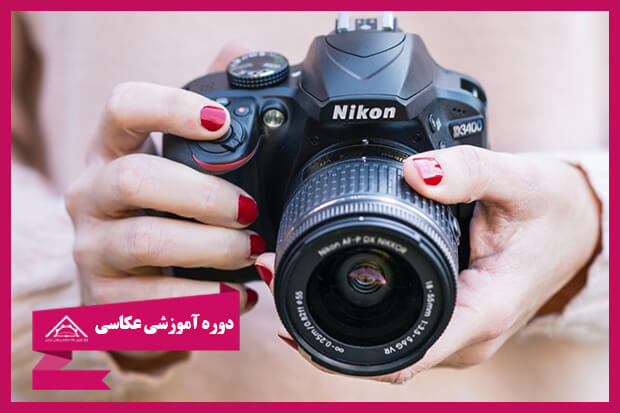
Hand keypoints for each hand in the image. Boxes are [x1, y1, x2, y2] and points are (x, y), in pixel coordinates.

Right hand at [66, 42, 261, 311]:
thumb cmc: (163, 217)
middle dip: (204, 194)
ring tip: (252, 253)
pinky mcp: (105, 300)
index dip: (170, 108)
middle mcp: (90, 196)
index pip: (122, 108)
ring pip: (144, 239)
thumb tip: (242, 53)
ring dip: (211, 246)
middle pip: (136, 178)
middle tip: (251, 210)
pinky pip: (153, 301)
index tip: (223, 124)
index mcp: (111, 152)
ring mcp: (91, 249)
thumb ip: (206, 116)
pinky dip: (204, 300)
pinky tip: (239, 297)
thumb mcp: (177, 166)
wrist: (133, 293)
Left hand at [254, 145, 600, 382]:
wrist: (580, 226)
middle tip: (277, 287)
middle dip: (324, 336)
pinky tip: (329, 292)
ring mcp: (458, 335)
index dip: (340, 349)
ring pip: (386, 352)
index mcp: (480, 313)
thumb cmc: (555, 212)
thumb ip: (469, 172)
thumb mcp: (519, 182)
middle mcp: (466, 337)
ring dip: (336, 329)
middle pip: (382, 360)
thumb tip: (415, 171)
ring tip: (291, 286)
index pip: (403, 356)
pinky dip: (360, 323)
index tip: (293, 320)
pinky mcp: (451, 323)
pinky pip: (399, 336)